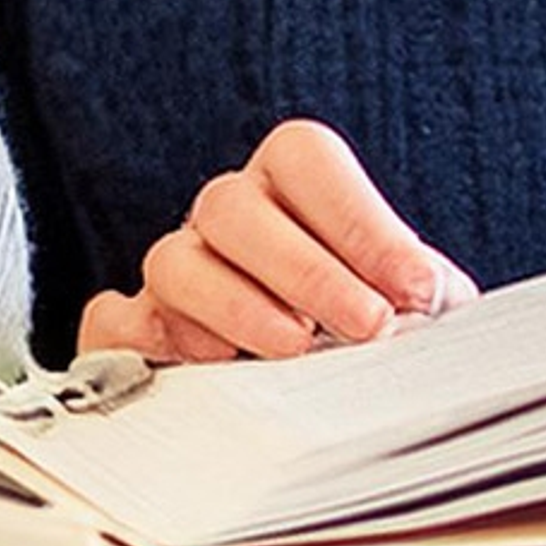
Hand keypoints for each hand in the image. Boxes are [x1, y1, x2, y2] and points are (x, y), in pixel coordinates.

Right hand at [75, 118, 477, 365]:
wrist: (333, 388)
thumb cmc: (376, 333)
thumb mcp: (414, 305)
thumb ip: (422, 295)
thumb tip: (432, 304)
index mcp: (293, 188)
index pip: (303, 157)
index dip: (358, 218)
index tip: (415, 287)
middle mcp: (228, 219)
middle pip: (230, 205)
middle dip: (307, 270)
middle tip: (368, 327)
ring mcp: (178, 272)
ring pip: (171, 261)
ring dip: (237, 307)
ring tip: (297, 351)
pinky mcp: (139, 335)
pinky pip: (112, 325)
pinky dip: (149, 344)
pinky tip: (210, 370)